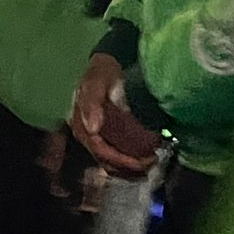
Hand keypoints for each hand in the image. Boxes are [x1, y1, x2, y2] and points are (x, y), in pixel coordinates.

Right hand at [69, 54, 158, 176]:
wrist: (106, 65)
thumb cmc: (102, 74)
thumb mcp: (96, 83)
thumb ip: (92, 103)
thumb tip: (92, 129)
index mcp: (81, 125)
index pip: (100, 150)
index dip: (121, 160)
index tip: (143, 161)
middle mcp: (86, 135)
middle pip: (105, 160)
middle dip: (128, 167)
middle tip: (152, 164)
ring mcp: (95, 137)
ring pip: (109, 162)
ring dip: (129, 168)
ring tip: (150, 165)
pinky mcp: (105, 136)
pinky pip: (114, 156)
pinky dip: (128, 163)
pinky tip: (142, 161)